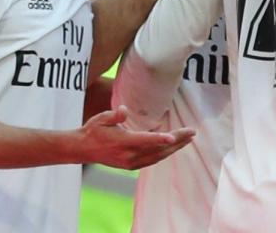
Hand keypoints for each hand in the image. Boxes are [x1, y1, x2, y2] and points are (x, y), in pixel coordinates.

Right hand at [74, 106, 194, 168]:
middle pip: (157, 149)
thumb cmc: (93, 130)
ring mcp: (131, 162)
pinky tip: (172, 147)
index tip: (174, 137)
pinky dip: (164, 153)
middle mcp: (129, 155)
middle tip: (192, 133)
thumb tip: (123, 110)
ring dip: (174, 148)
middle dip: (177, 141)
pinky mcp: (131, 166)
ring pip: (158, 157)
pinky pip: (152, 160)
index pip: (145, 140)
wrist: (82, 149)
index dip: (160, 139)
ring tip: (188, 140)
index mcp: (122, 142)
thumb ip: (114, 115)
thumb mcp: (101, 118)